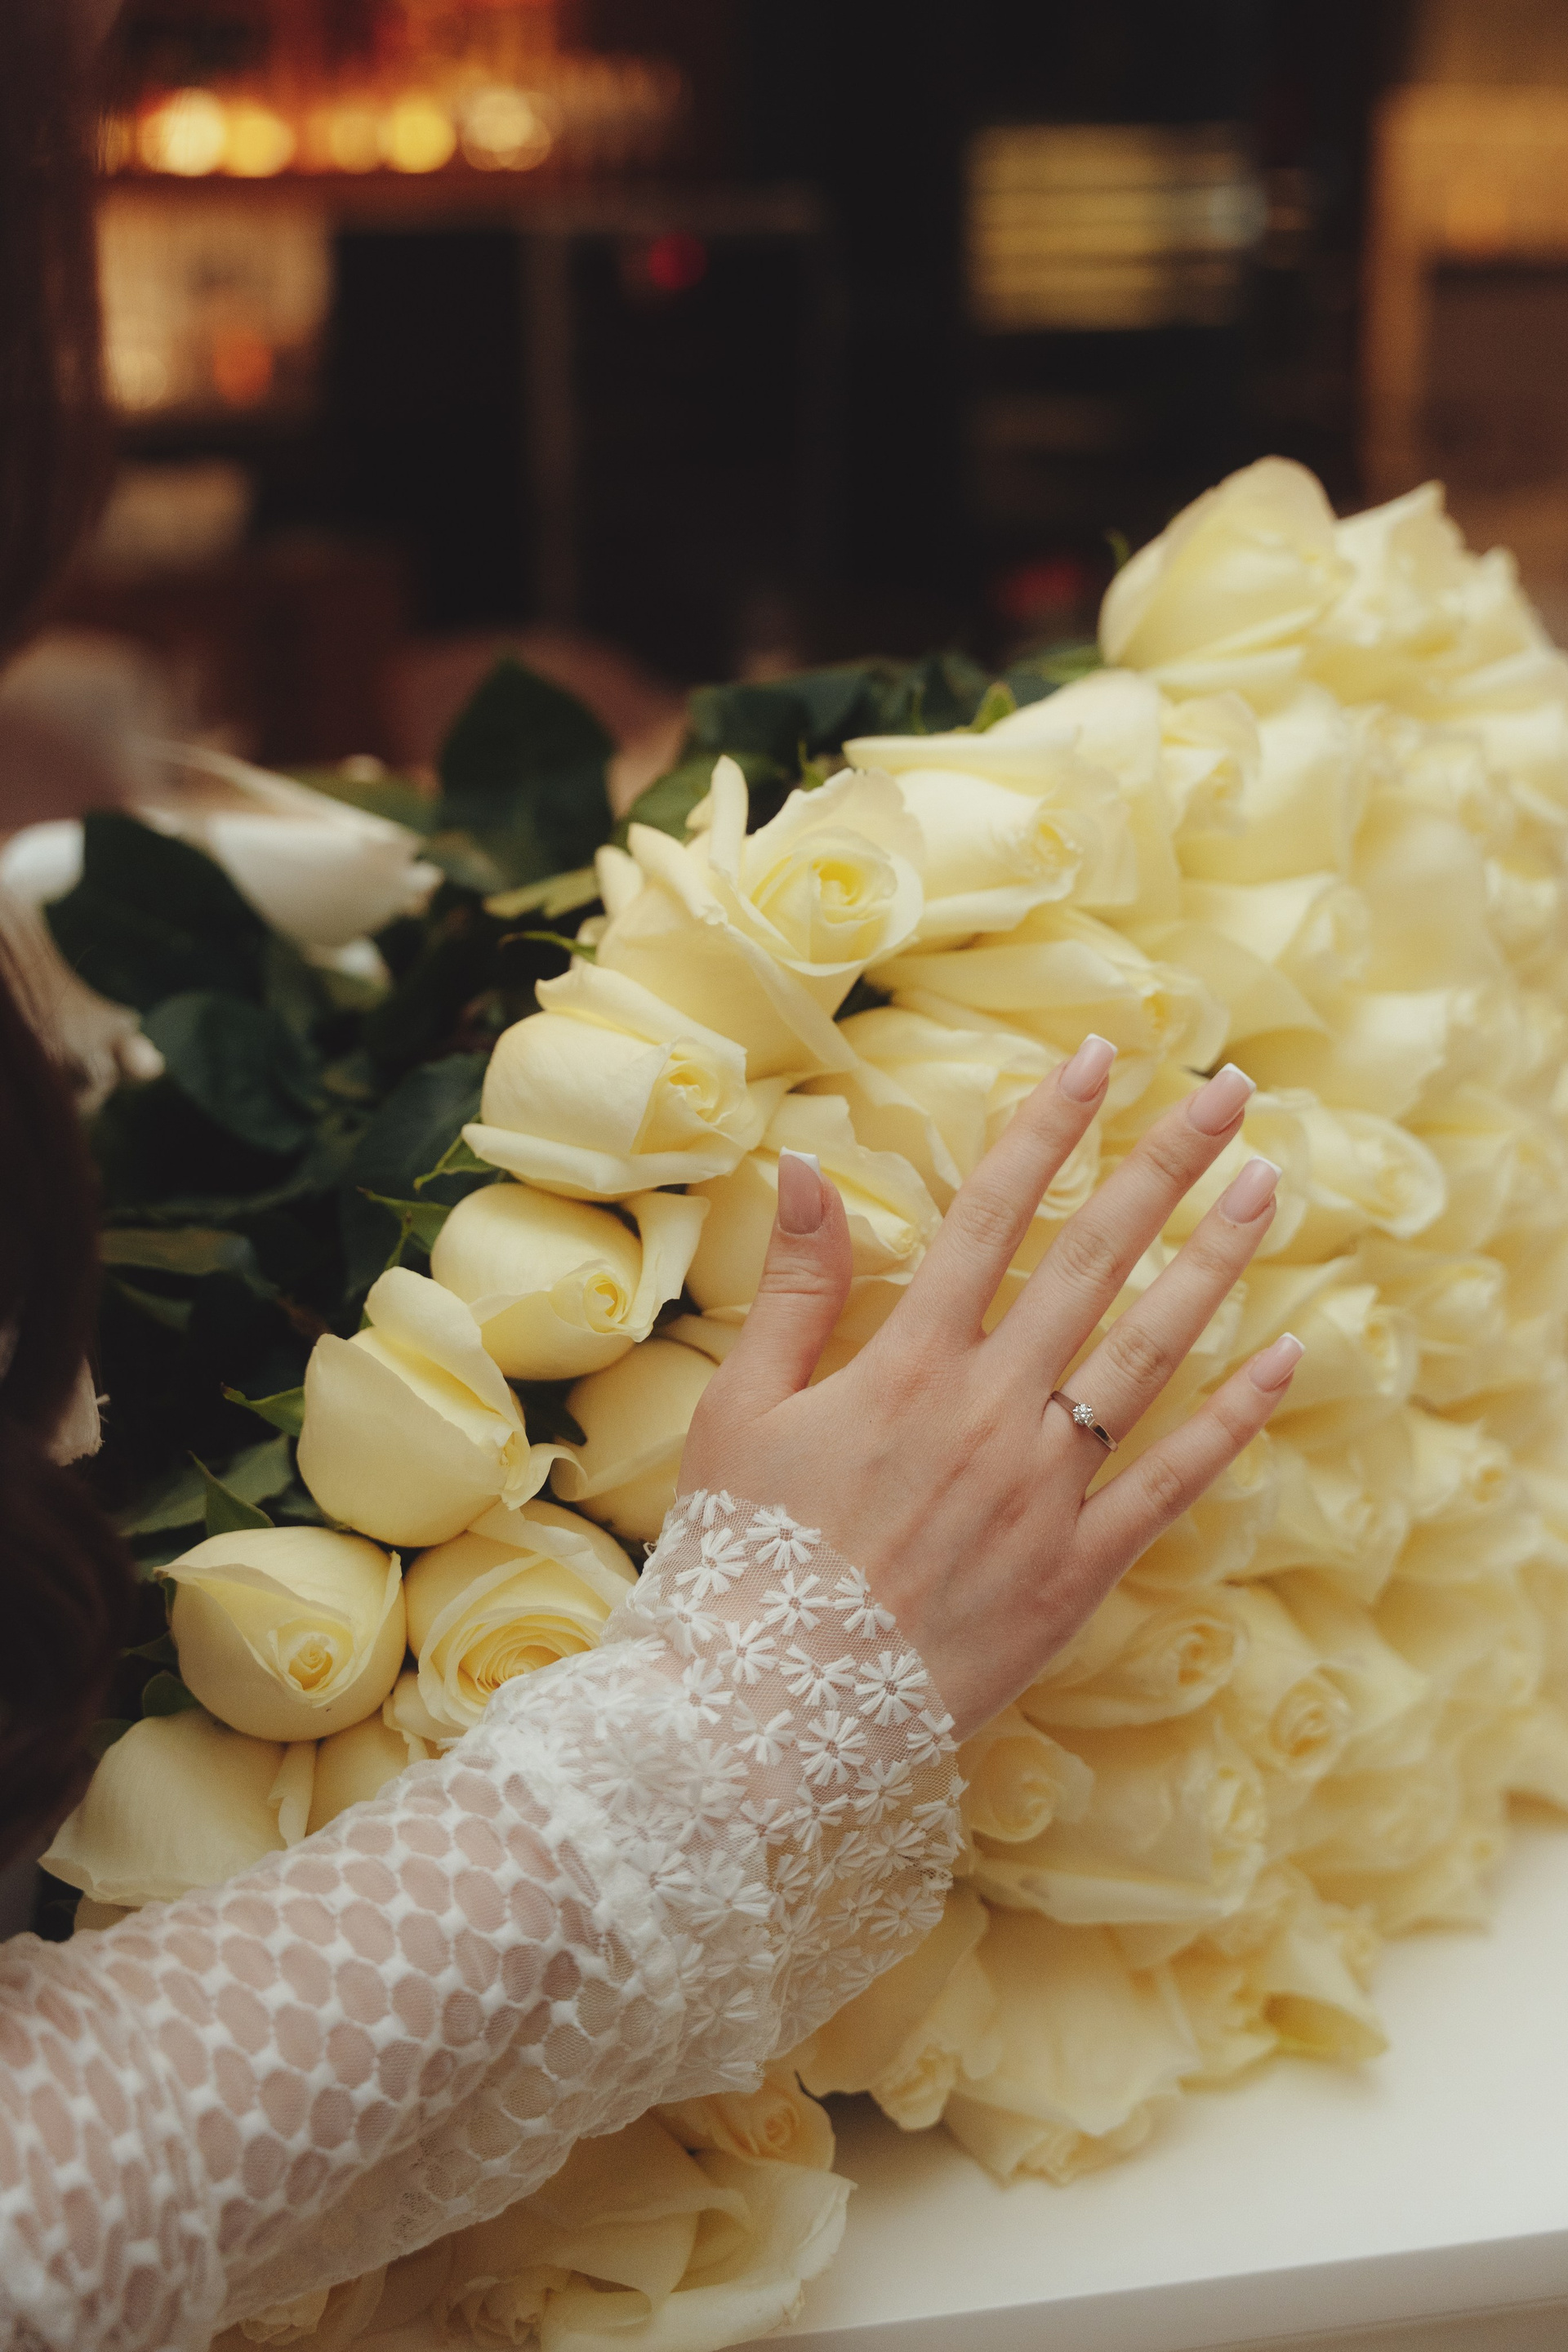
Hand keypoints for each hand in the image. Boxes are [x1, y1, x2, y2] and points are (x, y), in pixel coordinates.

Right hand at [678, 1038, 1301, 1737]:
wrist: (771, 1717)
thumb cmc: (743, 1560)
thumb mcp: (742, 1409)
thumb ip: (795, 1287)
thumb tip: (803, 1167)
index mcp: (907, 1363)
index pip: (995, 1213)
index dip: (1051, 1127)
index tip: (1102, 1056)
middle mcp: (991, 1409)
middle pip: (1095, 1259)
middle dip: (1167, 1164)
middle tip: (1230, 1092)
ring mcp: (1044, 1490)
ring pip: (1151, 1352)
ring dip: (1216, 1261)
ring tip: (1269, 1187)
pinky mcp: (1078, 1569)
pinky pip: (1173, 1480)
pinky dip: (1235, 1418)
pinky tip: (1288, 1357)